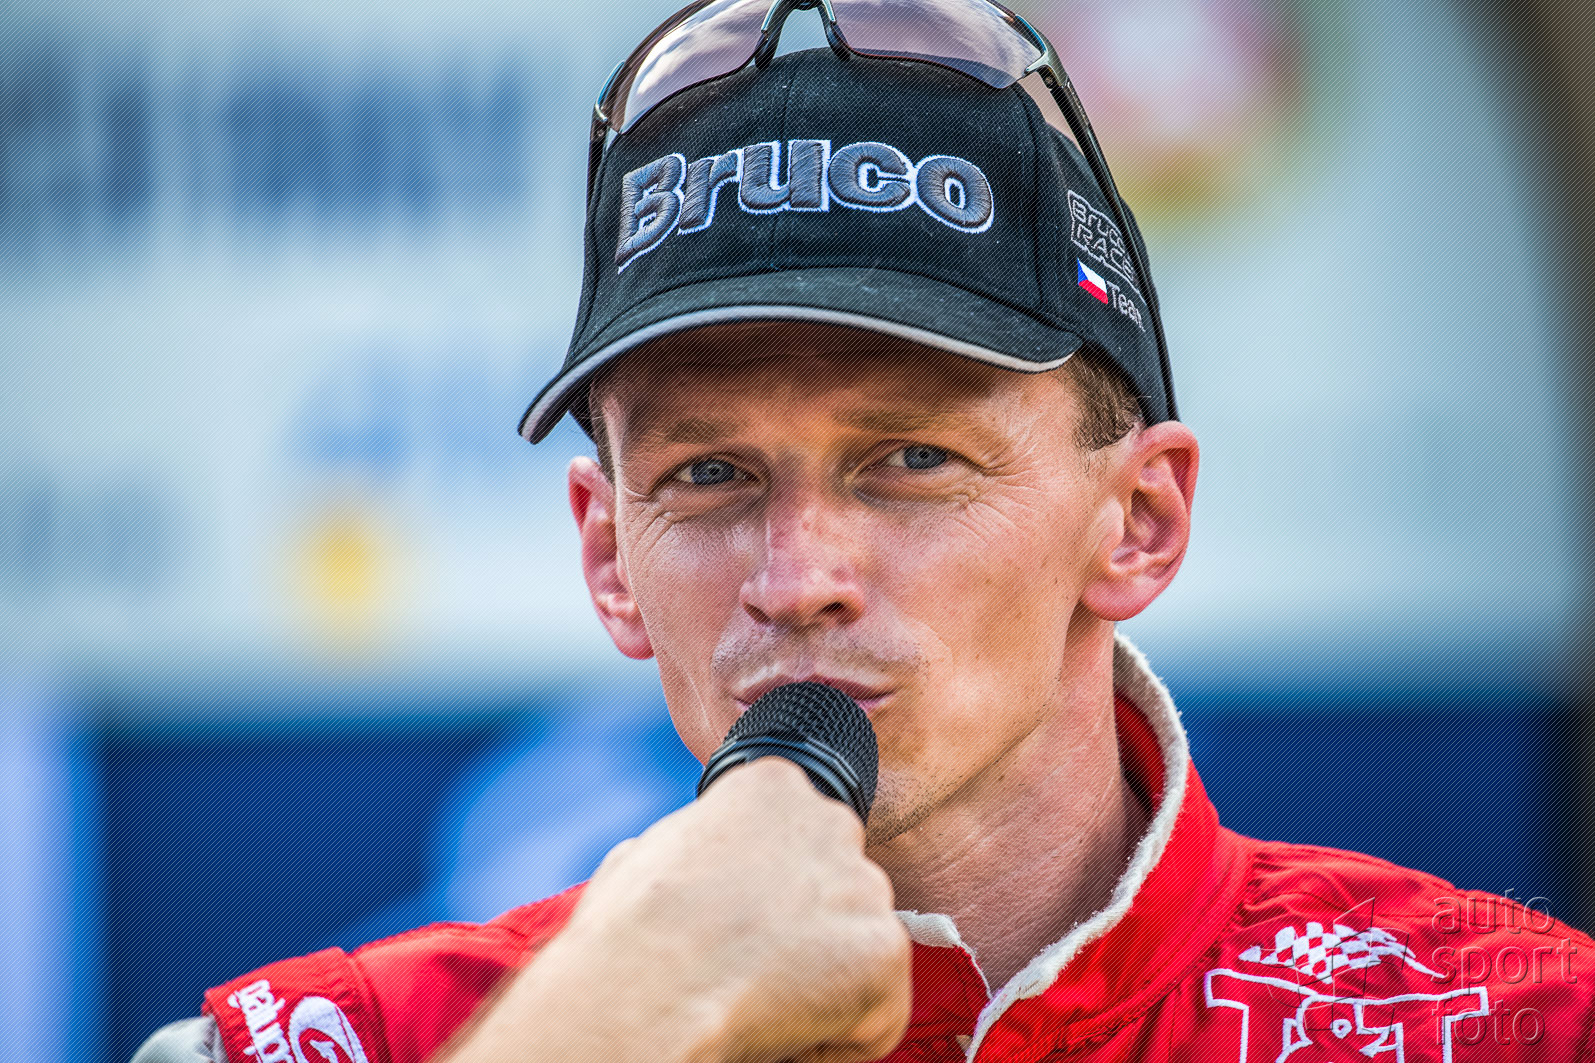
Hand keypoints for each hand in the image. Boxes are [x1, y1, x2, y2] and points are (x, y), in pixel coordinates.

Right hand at [441, 758, 911, 1062]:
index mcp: (772, 785)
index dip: (767, 894)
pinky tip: (780, 1030)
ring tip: (758, 1000)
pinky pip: (877, 1014)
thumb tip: (688, 865)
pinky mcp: (885, 952)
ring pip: (859, 949)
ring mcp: (865, 886)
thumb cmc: (628, 934)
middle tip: (751, 969)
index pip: (797, 837)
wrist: (644, 991)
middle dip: (805, 931)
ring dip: (821, 983)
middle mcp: (830, 821)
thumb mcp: (646, 854)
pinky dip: (836, 1039)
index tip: (737, 925)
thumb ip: (696, 847)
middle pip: (837, 888)